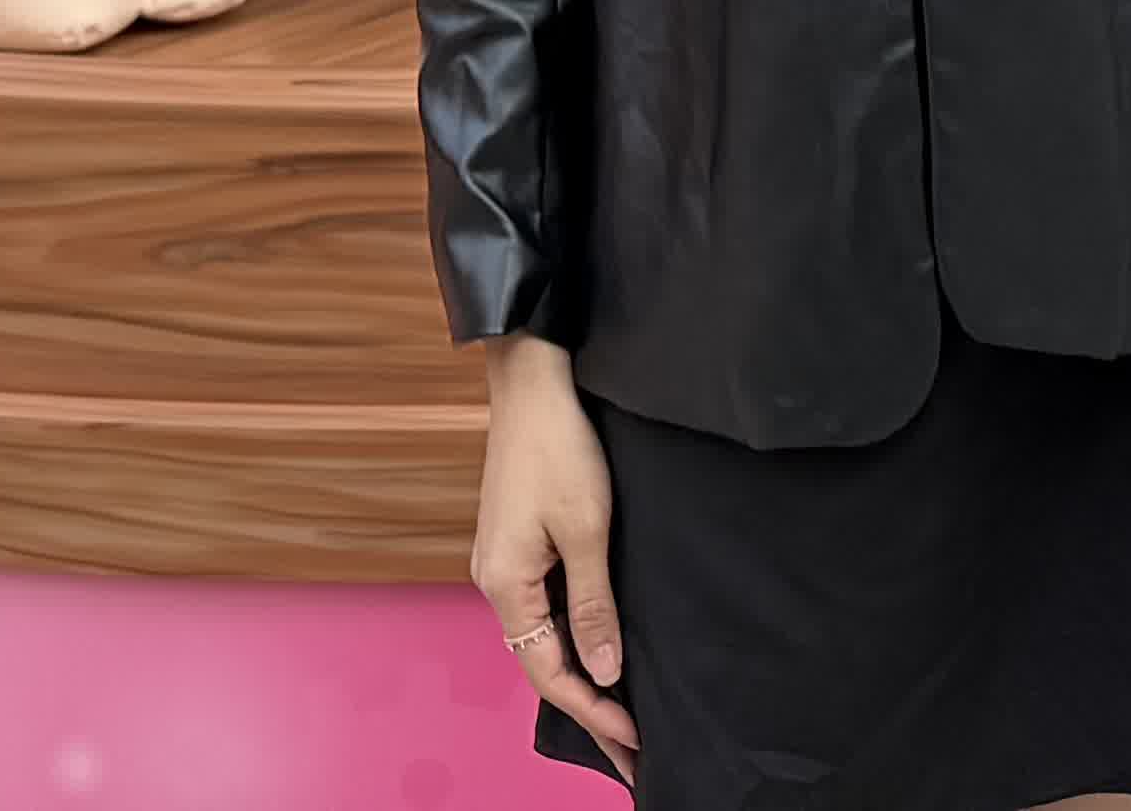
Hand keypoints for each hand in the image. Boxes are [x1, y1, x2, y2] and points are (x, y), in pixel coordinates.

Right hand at [473, 335, 633, 770]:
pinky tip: (598, 650)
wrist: (532, 381)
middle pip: (541, 663)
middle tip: (632, 749)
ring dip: (580, 675)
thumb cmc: (560, 447)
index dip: (594, 711)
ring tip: (620, 712)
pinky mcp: (515, 542)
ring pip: (541, 637)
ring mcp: (503, 562)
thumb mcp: (587, 531)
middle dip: (587, 707)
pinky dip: (570, 639)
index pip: (550, 672)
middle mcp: (495, 581)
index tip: (634, 742)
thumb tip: (606, 671)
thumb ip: (594, 605)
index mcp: (506, 585)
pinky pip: (541, 608)